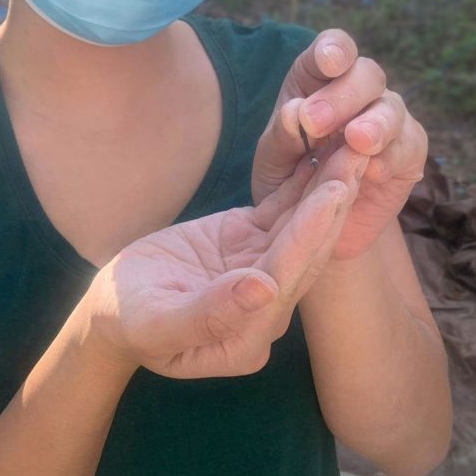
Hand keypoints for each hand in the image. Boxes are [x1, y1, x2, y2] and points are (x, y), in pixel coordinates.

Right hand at [83, 165, 359, 379]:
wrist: (113, 311)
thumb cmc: (126, 320)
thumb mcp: (156, 321)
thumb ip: (209, 312)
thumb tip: (263, 290)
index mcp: (251, 334)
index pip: (288, 276)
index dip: (311, 233)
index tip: (335, 192)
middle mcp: (270, 306)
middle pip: (309, 249)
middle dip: (335, 201)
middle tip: (362, 152)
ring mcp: (265, 272)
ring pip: (302, 225)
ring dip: (328, 184)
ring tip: (355, 141)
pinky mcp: (253, 243)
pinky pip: (281, 209)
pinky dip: (301, 180)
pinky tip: (322, 147)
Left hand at [252, 29, 427, 260]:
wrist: (315, 224)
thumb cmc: (289, 179)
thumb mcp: (273, 160)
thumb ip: (281, 135)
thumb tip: (295, 111)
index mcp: (319, 80)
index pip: (334, 49)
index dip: (334, 48)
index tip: (328, 61)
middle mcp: (358, 92)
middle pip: (367, 74)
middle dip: (344, 95)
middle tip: (315, 122)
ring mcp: (388, 118)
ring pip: (392, 107)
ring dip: (374, 123)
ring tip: (356, 140)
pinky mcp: (409, 151)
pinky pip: (408, 146)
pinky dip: (389, 157)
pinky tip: (370, 171)